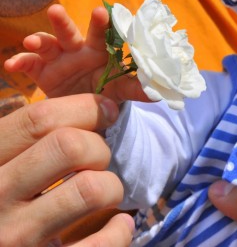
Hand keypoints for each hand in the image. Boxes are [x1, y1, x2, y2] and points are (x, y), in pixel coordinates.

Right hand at [0, 94, 132, 245]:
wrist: (0, 245)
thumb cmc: (1, 202)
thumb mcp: (2, 162)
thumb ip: (29, 138)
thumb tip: (98, 108)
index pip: (38, 119)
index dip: (85, 108)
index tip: (107, 112)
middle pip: (70, 146)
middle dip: (98, 147)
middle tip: (96, 161)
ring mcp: (17, 237)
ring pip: (91, 189)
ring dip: (111, 186)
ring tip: (104, 192)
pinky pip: (101, 242)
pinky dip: (120, 229)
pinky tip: (118, 224)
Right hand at [4, 4, 147, 103]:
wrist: (87, 108)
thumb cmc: (108, 90)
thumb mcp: (122, 90)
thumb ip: (136, 88)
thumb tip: (157, 93)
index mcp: (101, 51)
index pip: (103, 34)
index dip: (102, 23)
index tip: (102, 11)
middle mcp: (78, 50)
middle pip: (70, 32)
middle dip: (63, 22)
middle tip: (56, 10)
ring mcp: (58, 59)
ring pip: (47, 44)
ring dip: (38, 40)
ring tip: (31, 42)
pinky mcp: (41, 71)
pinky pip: (29, 64)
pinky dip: (20, 62)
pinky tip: (12, 65)